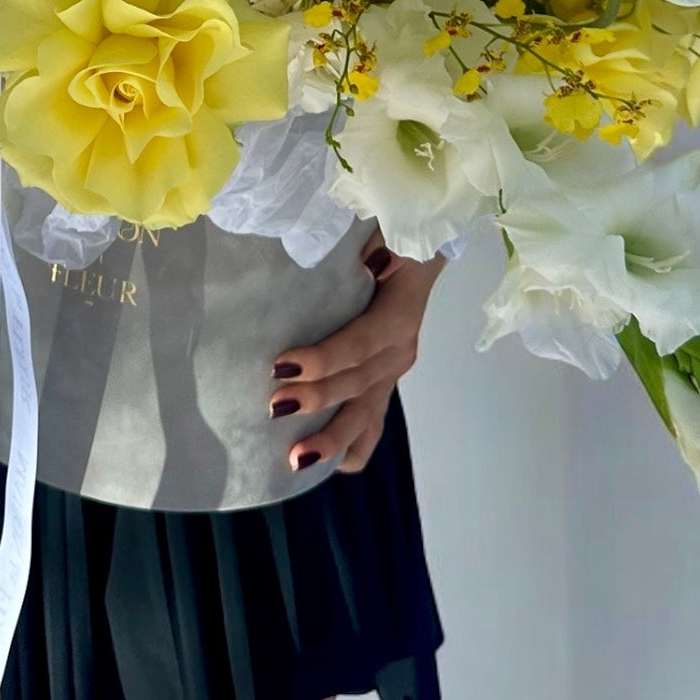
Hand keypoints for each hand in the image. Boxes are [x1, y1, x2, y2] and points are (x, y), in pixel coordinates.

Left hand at [269, 230, 443, 474]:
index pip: (360, 344)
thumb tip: (370, 263)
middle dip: (318, 400)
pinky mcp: (386, 377)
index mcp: (399, 315)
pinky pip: (375, 420)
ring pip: (368, 413)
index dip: (324, 359)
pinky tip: (331, 466)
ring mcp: (394, 369)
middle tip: (275, 409)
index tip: (282, 366)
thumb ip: (381, 247)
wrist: (424, 242)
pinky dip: (356, 445)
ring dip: (334, 439)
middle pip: (359, 383)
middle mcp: (400, 349)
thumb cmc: (396, 236)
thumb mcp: (390, 232)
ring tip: (297, 460)